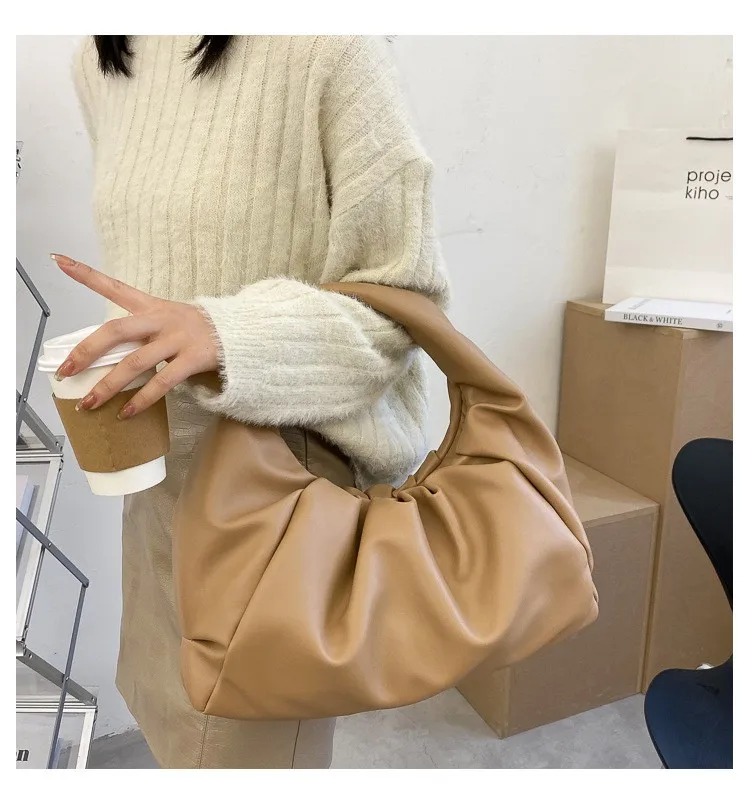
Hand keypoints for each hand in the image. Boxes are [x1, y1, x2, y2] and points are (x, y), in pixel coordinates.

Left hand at [51, 254, 219, 418]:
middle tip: (65, 370)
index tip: (58, 260)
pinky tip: (126, 413)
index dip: (86, 274)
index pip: (115, 286)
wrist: (241, 332)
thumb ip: (142, 331)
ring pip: (134, 362)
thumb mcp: (169, 320)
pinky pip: (161, 382)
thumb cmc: (199, 330)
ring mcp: (177, 338)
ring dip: (108, 385)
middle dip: (86, 351)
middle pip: (116, 331)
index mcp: (152, 306)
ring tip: (88, 403)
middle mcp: (161, 319)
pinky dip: (141, 399)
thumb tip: (108, 355)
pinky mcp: (192, 358)